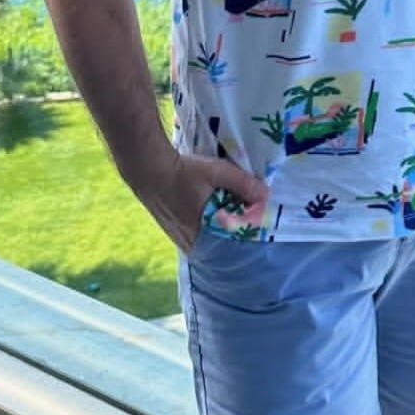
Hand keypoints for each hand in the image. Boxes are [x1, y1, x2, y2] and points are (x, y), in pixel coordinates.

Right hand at [130, 148, 269, 253]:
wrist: (148, 169)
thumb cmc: (183, 172)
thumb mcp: (217, 172)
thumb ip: (242, 183)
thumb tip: (266, 195)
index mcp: (202, 232)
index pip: (231, 245)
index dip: (247, 236)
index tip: (261, 229)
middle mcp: (190, 242)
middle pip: (220, 245)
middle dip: (235, 235)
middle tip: (250, 221)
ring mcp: (180, 238)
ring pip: (208, 241)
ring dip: (222, 232)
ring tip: (235, 216)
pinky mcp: (173, 232)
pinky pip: (198, 237)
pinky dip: (209, 229)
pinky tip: (214, 216)